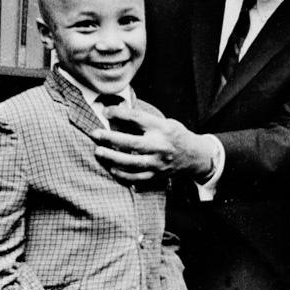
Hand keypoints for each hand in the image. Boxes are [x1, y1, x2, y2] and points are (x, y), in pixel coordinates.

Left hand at [91, 107, 214, 182]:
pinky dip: (123, 174)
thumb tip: (115, 114)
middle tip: (95, 134)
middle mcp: (161, 145)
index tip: (105, 112)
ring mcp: (159, 162)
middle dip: (111, 138)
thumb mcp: (164, 122)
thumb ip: (143, 120)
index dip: (120, 114)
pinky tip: (112, 168)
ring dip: (112, 157)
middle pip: (132, 142)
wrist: (194, 156)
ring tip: (98, 151)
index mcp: (163, 128)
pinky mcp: (157, 175)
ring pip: (132, 162)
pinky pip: (137, 177)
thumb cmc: (175, 135)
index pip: (138, 118)